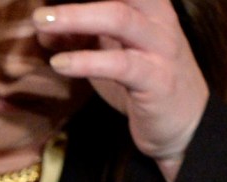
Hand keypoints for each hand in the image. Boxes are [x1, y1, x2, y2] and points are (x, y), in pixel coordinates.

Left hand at [34, 0, 209, 181]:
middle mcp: (158, 19)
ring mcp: (161, 48)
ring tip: (41, 22)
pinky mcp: (158, 80)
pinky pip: (120, 64)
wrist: (186, 125)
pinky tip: (59, 64)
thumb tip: (43, 26)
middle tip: (41, 5)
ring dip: (76, 17)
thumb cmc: (144, 81)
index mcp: (149, 6)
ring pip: (120, 19)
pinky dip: (87, 61)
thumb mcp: (110, 52)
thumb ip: (81, 35)